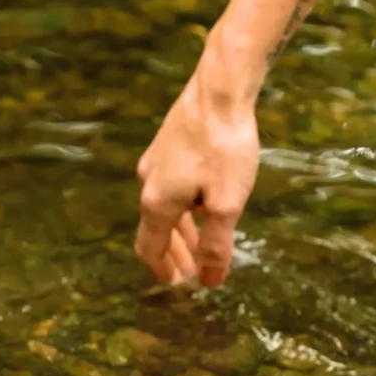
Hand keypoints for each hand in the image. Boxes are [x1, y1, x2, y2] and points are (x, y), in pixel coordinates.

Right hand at [136, 72, 260, 287]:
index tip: (177, 284)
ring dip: (180, 230)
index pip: (150, 248)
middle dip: (173, 253)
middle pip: (155, 229)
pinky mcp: (168, 143)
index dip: (162, 269)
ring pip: (164, 206)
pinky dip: (183, 206)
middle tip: (190, 272)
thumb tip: (209, 282)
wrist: (219, 91)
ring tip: (198, 244)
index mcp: (157, 203)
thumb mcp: (227, 203)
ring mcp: (156, 160)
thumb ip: (217, 244)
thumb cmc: (225, 148)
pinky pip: (171, 185)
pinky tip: (201, 203)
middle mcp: (148, 182)